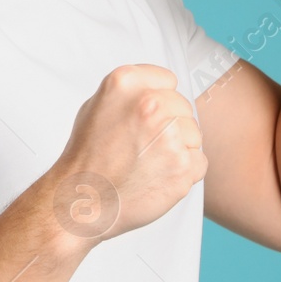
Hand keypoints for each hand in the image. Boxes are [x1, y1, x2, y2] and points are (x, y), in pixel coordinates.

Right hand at [44, 64, 206, 245]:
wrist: (81, 201)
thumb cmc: (86, 158)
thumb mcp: (96, 107)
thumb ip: (129, 93)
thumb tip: (157, 89)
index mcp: (125, 82)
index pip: (167, 80)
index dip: (157, 101)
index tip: (142, 119)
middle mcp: (149, 104)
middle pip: (183, 107)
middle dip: (169, 126)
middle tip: (141, 146)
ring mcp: (168, 135)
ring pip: (194, 135)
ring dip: (178, 150)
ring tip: (146, 164)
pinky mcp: (182, 165)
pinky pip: (199, 162)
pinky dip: (182, 173)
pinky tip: (156, 178)